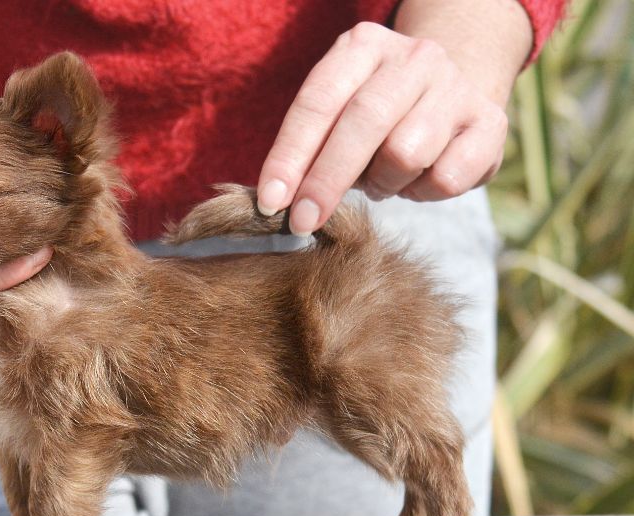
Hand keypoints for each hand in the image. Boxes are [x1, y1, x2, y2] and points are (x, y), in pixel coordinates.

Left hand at [256, 21, 509, 233]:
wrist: (455, 93)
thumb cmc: (376, 116)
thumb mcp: (337, 115)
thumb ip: (308, 150)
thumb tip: (278, 205)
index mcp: (363, 47)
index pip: (318, 102)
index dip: (290, 156)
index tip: (271, 202)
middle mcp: (414, 57)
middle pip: (363, 122)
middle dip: (326, 180)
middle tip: (303, 222)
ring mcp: (456, 87)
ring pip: (405, 153)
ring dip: (382, 183)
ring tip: (380, 180)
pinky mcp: (491, 124)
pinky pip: (445, 177)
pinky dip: (423, 192)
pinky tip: (418, 179)